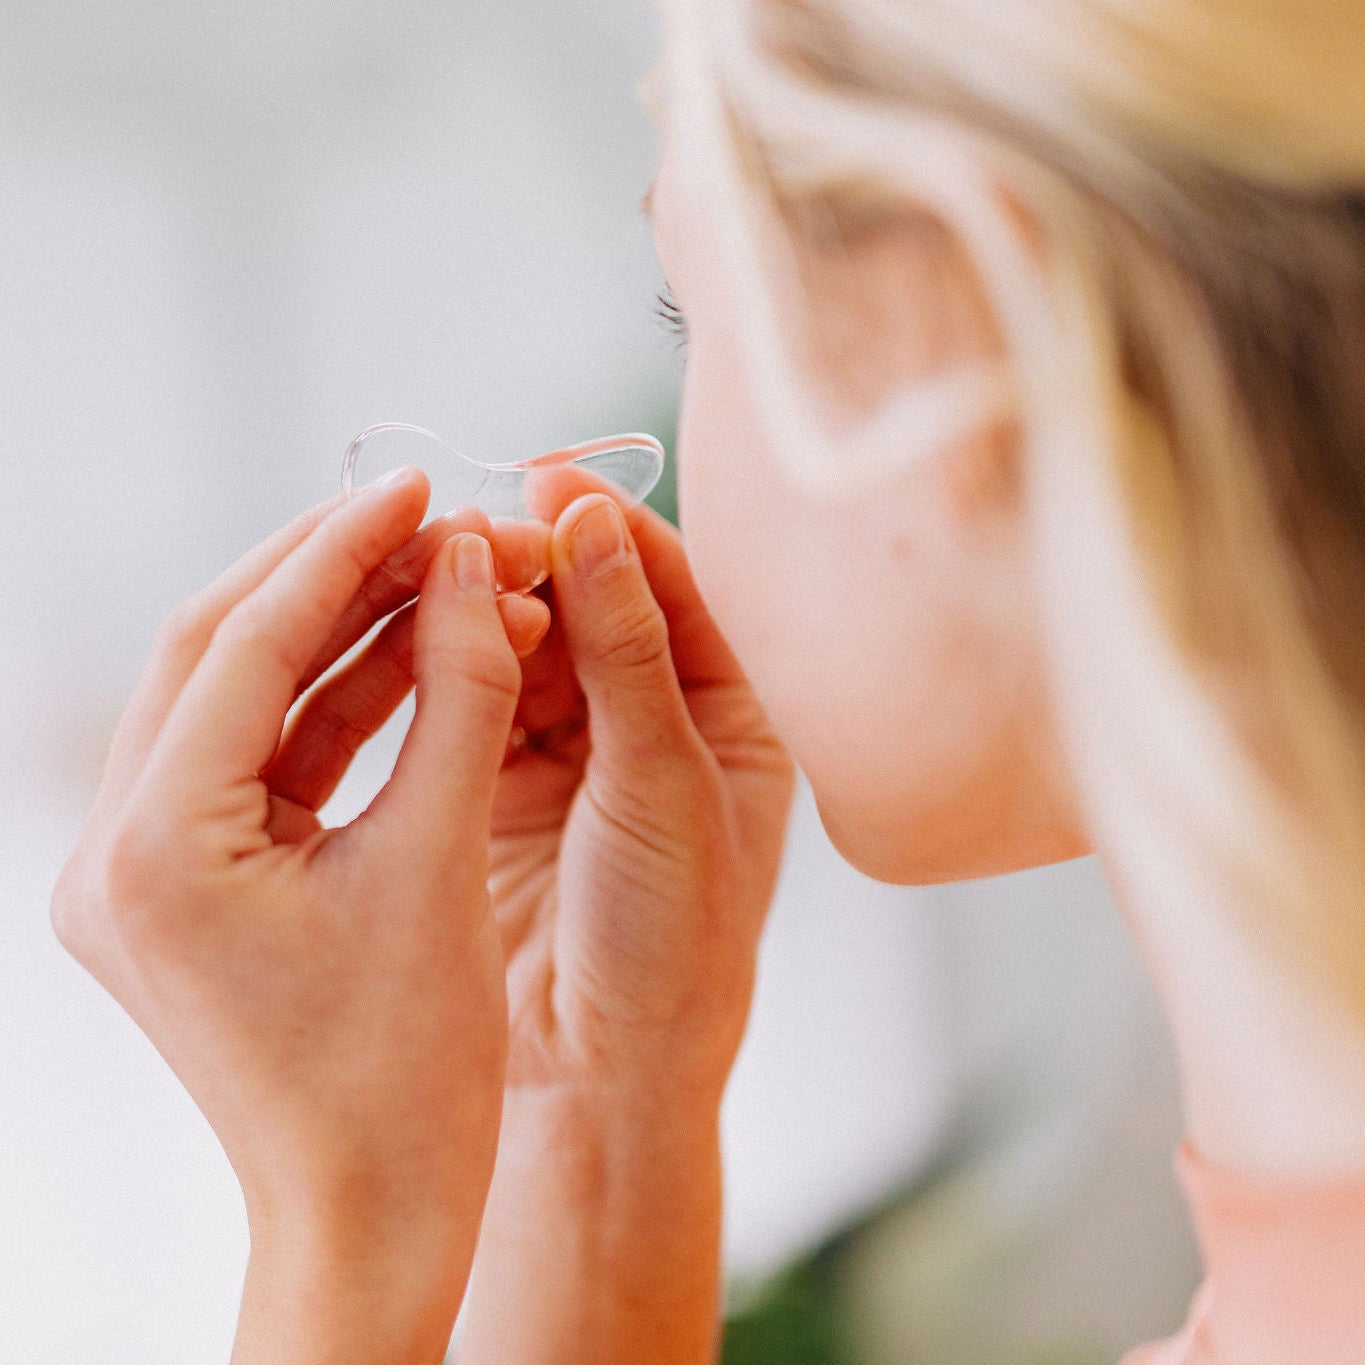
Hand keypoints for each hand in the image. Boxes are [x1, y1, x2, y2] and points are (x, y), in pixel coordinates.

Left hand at [51, 471, 547, 1362]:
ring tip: (432, 577)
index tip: (410, 484)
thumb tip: (473, 566)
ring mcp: (143, 875)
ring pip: (239, 702)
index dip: (338, 550)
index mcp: (157, 851)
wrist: (372, 1215)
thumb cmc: (408, 1074)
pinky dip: (335, 708)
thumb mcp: (440, 861)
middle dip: (324, 576)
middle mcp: (117, 854)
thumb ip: (458, 695)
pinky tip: (410, 660)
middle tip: (418, 514)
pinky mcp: (186, 890)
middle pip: (219, 656)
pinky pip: (259, 762)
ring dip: (336, 638)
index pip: (245, 646)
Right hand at [491, 467, 794, 1103]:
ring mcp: (584, 756)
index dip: (616, 532)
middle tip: (484, 527)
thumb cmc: (674, 943)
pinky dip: (459, 663)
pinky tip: (432, 634)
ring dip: (495, 608)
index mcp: (737, 720)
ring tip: (452, 574)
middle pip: (599, 607)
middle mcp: (663, 728)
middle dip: (545, 564)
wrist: (601, 1080)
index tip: (549, 480)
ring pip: (534, 647)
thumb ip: (625, 651)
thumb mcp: (662, 783)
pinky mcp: (511, 787)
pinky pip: (483, 700)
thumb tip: (592, 521)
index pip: (678, 590)